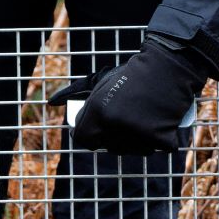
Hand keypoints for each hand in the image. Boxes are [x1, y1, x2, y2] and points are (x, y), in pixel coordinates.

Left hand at [50, 38, 205, 155]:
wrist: (167, 67)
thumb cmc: (131, 74)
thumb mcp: (99, 80)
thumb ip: (74, 92)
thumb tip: (51, 102)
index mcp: (98, 111)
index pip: (83, 140)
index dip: (88, 137)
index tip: (96, 134)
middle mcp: (115, 125)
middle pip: (109, 147)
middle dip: (115, 139)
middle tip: (126, 122)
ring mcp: (138, 133)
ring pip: (133, 151)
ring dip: (137, 142)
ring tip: (143, 121)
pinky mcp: (161, 138)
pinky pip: (157, 148)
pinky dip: (161, 140)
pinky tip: (159, 125)